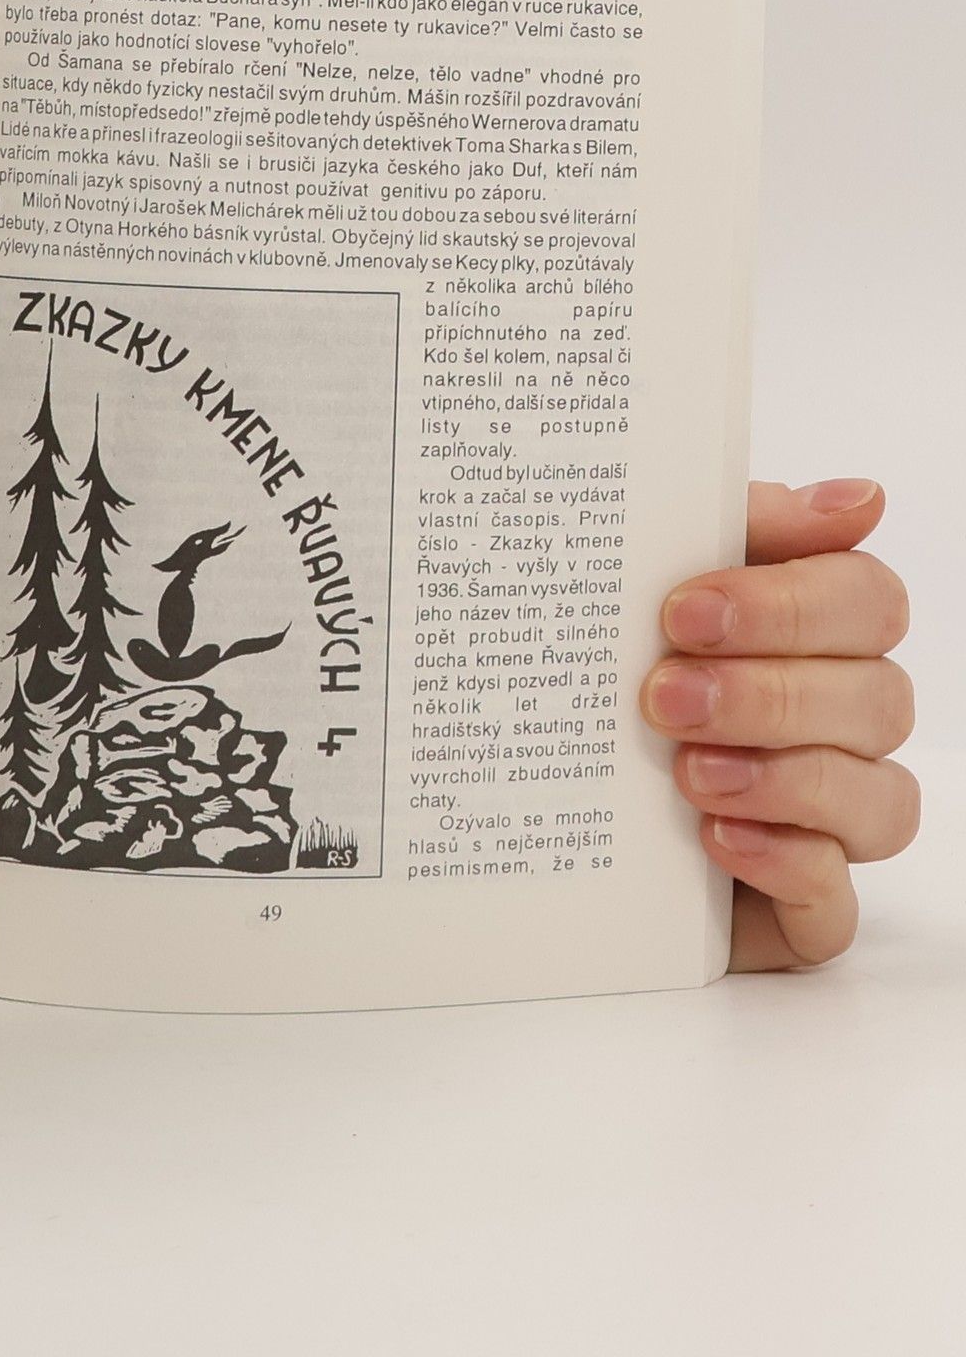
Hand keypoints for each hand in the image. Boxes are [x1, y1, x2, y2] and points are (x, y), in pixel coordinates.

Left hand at [641, 480, 915, 970]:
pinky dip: (784, 863)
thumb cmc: (604, 666)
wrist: (527, 790)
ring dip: (784, 779)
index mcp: (814, 634)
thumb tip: (857, 500)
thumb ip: (740, 527)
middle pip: (876, 698)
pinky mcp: (798, 905)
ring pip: (879, 799)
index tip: (686, 607)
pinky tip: (716, 838)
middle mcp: (838, 723)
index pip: (867, 600)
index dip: (790, 603)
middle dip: (768, 693)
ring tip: (686, 772)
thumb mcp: (644, 582)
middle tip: (663, 694)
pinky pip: (836, 900)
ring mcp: (828, 819)